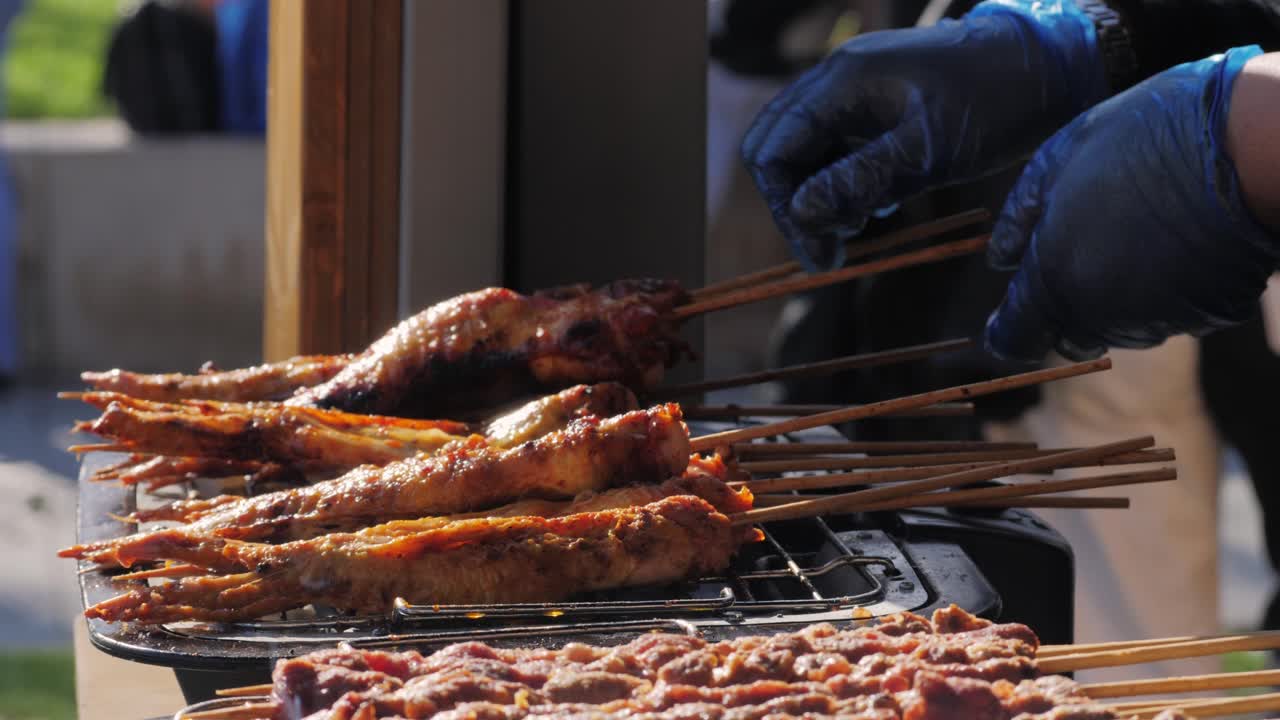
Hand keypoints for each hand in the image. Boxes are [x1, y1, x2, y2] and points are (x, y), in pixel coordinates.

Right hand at [741, 0, 1108, 270]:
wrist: (1050, 67)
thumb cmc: (996, 102)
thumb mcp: (929, 151)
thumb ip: (860, 181)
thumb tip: (802, 215)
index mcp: (841, 82)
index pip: (772, 151)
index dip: (785, 209)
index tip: (822, 256)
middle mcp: (835, 81)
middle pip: (775, 150)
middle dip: (794, 204)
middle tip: (834, 247)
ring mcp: (852, 91)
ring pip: (803, 152)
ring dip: (818, 196)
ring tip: (861, 225)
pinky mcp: (873, 105)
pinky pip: (834, 147)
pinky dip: (842, 182)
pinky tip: (877, 204)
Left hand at [985, 46, 1279, 362]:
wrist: (1247, 143)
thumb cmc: (1143, 138)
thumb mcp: (1059, 159)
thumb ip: (1022, 216)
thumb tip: (999, 259)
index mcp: (1056, 277)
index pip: (1015, 339)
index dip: (1008, 334)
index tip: (1005, 326)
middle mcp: (1102, 311)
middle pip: (1069, 338)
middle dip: (1065, 313)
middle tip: (1084, 256)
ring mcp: (1158, 317)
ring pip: (1121, 327)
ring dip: (1117, 299)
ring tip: (1138, 233)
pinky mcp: (1207, 316)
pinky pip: (1173, 315)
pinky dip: (1167, 292)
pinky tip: (1179, 243)